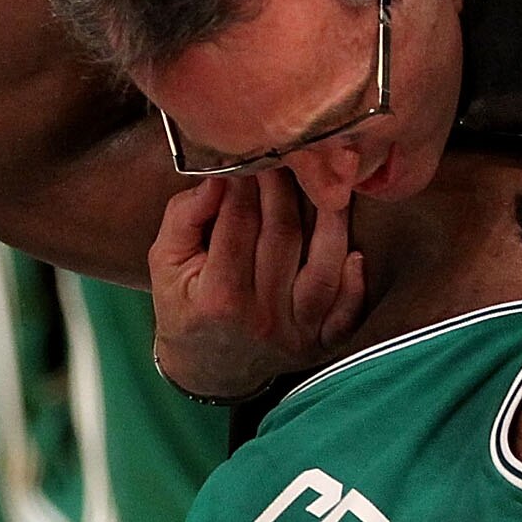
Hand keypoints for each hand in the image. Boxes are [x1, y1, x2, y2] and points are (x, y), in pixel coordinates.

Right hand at [148, 173, 365, 402]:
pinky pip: (346, 313)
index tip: (252, 152)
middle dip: (286, 187)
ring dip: (332, 222)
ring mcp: (294, 333)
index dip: (245, 181)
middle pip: (283, 236)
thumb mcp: (165, 264)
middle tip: (288, 154)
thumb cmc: (185, 306)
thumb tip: (217, 178)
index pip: (238, 222)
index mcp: (218, 297)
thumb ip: (183, 219)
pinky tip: (357, 252)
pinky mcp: (319, 344)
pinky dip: (356, 283)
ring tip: (329, 184)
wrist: (207, 369)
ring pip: (323, 268)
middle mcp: (260, 317)